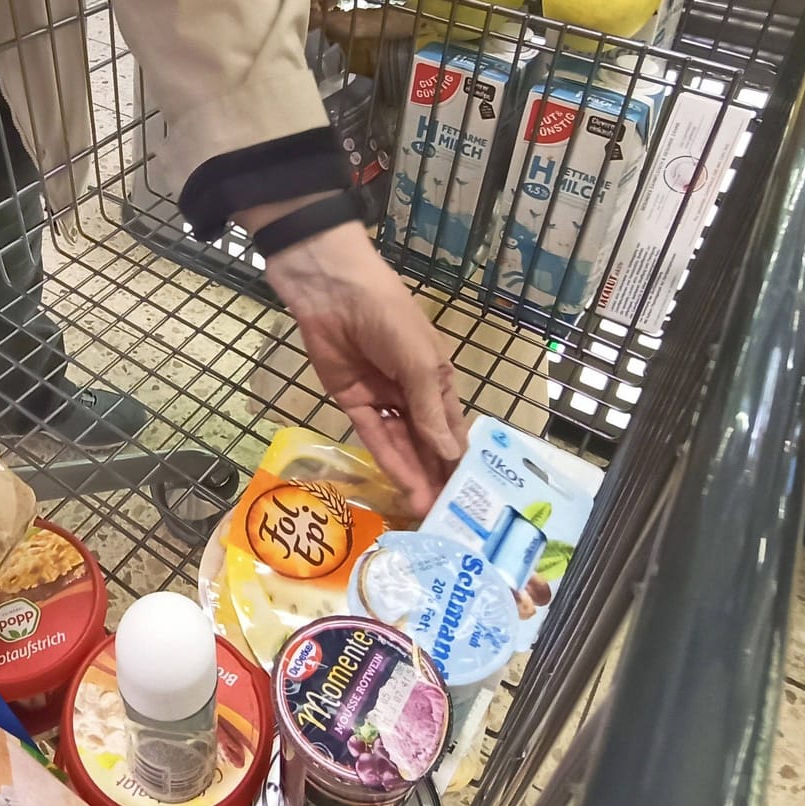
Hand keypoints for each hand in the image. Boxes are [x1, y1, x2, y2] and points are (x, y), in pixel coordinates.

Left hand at [249, 209, 468, 517]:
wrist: (332, 290)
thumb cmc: (388, 316)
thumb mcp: (418, 362)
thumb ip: (430, 411)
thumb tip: (452, 455)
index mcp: (438, 378)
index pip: (453, 428)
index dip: (460, 460)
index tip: (472, 495)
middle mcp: (413, 393)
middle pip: (427, 442)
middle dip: (437, 475)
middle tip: (448, 515)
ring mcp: (382, 398)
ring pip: (402, 445)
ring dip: (414, 475)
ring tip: (427, 509)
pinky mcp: (352, 402)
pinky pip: (373, 436)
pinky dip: (388, 459)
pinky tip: (403, 484)